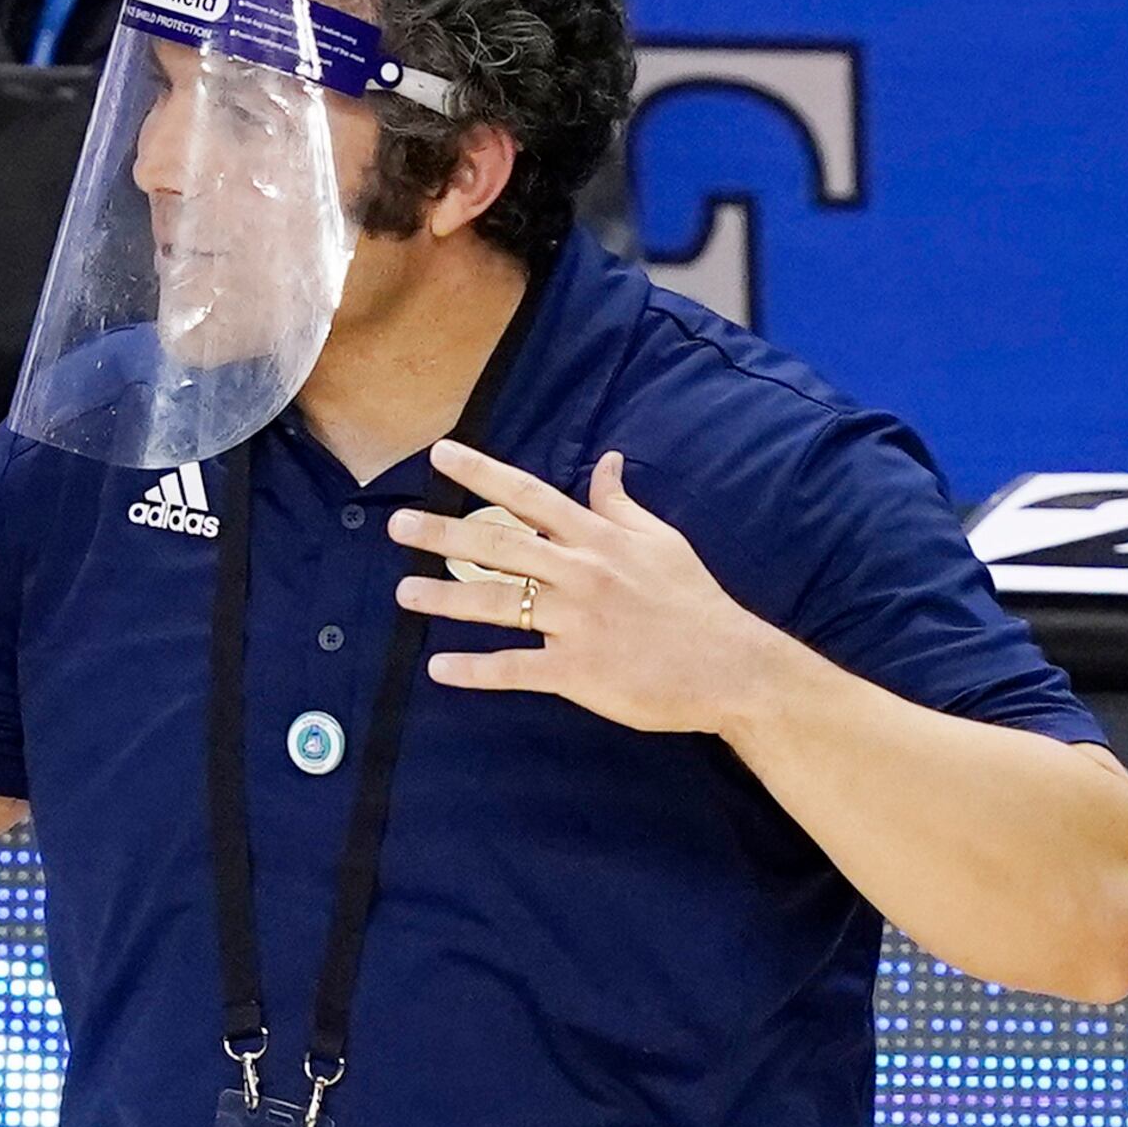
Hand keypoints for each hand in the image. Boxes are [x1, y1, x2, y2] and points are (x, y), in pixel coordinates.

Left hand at [389, 443, 796, 737]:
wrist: (731, 665)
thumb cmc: (694, 601)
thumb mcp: (662, 541)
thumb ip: (622, 505)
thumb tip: (606, 461)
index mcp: (598, 539)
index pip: (529, 496)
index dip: (481, 473)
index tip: (440, 454)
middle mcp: (581, 574)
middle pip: (499, 546)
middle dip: (443, 534)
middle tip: (396, 526)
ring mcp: (576, 623)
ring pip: (497, 605)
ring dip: (444, 599)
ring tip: (402, 594)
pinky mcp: (577, 671)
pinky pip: (515, 669)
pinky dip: (475, 670)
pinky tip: (438, 668)